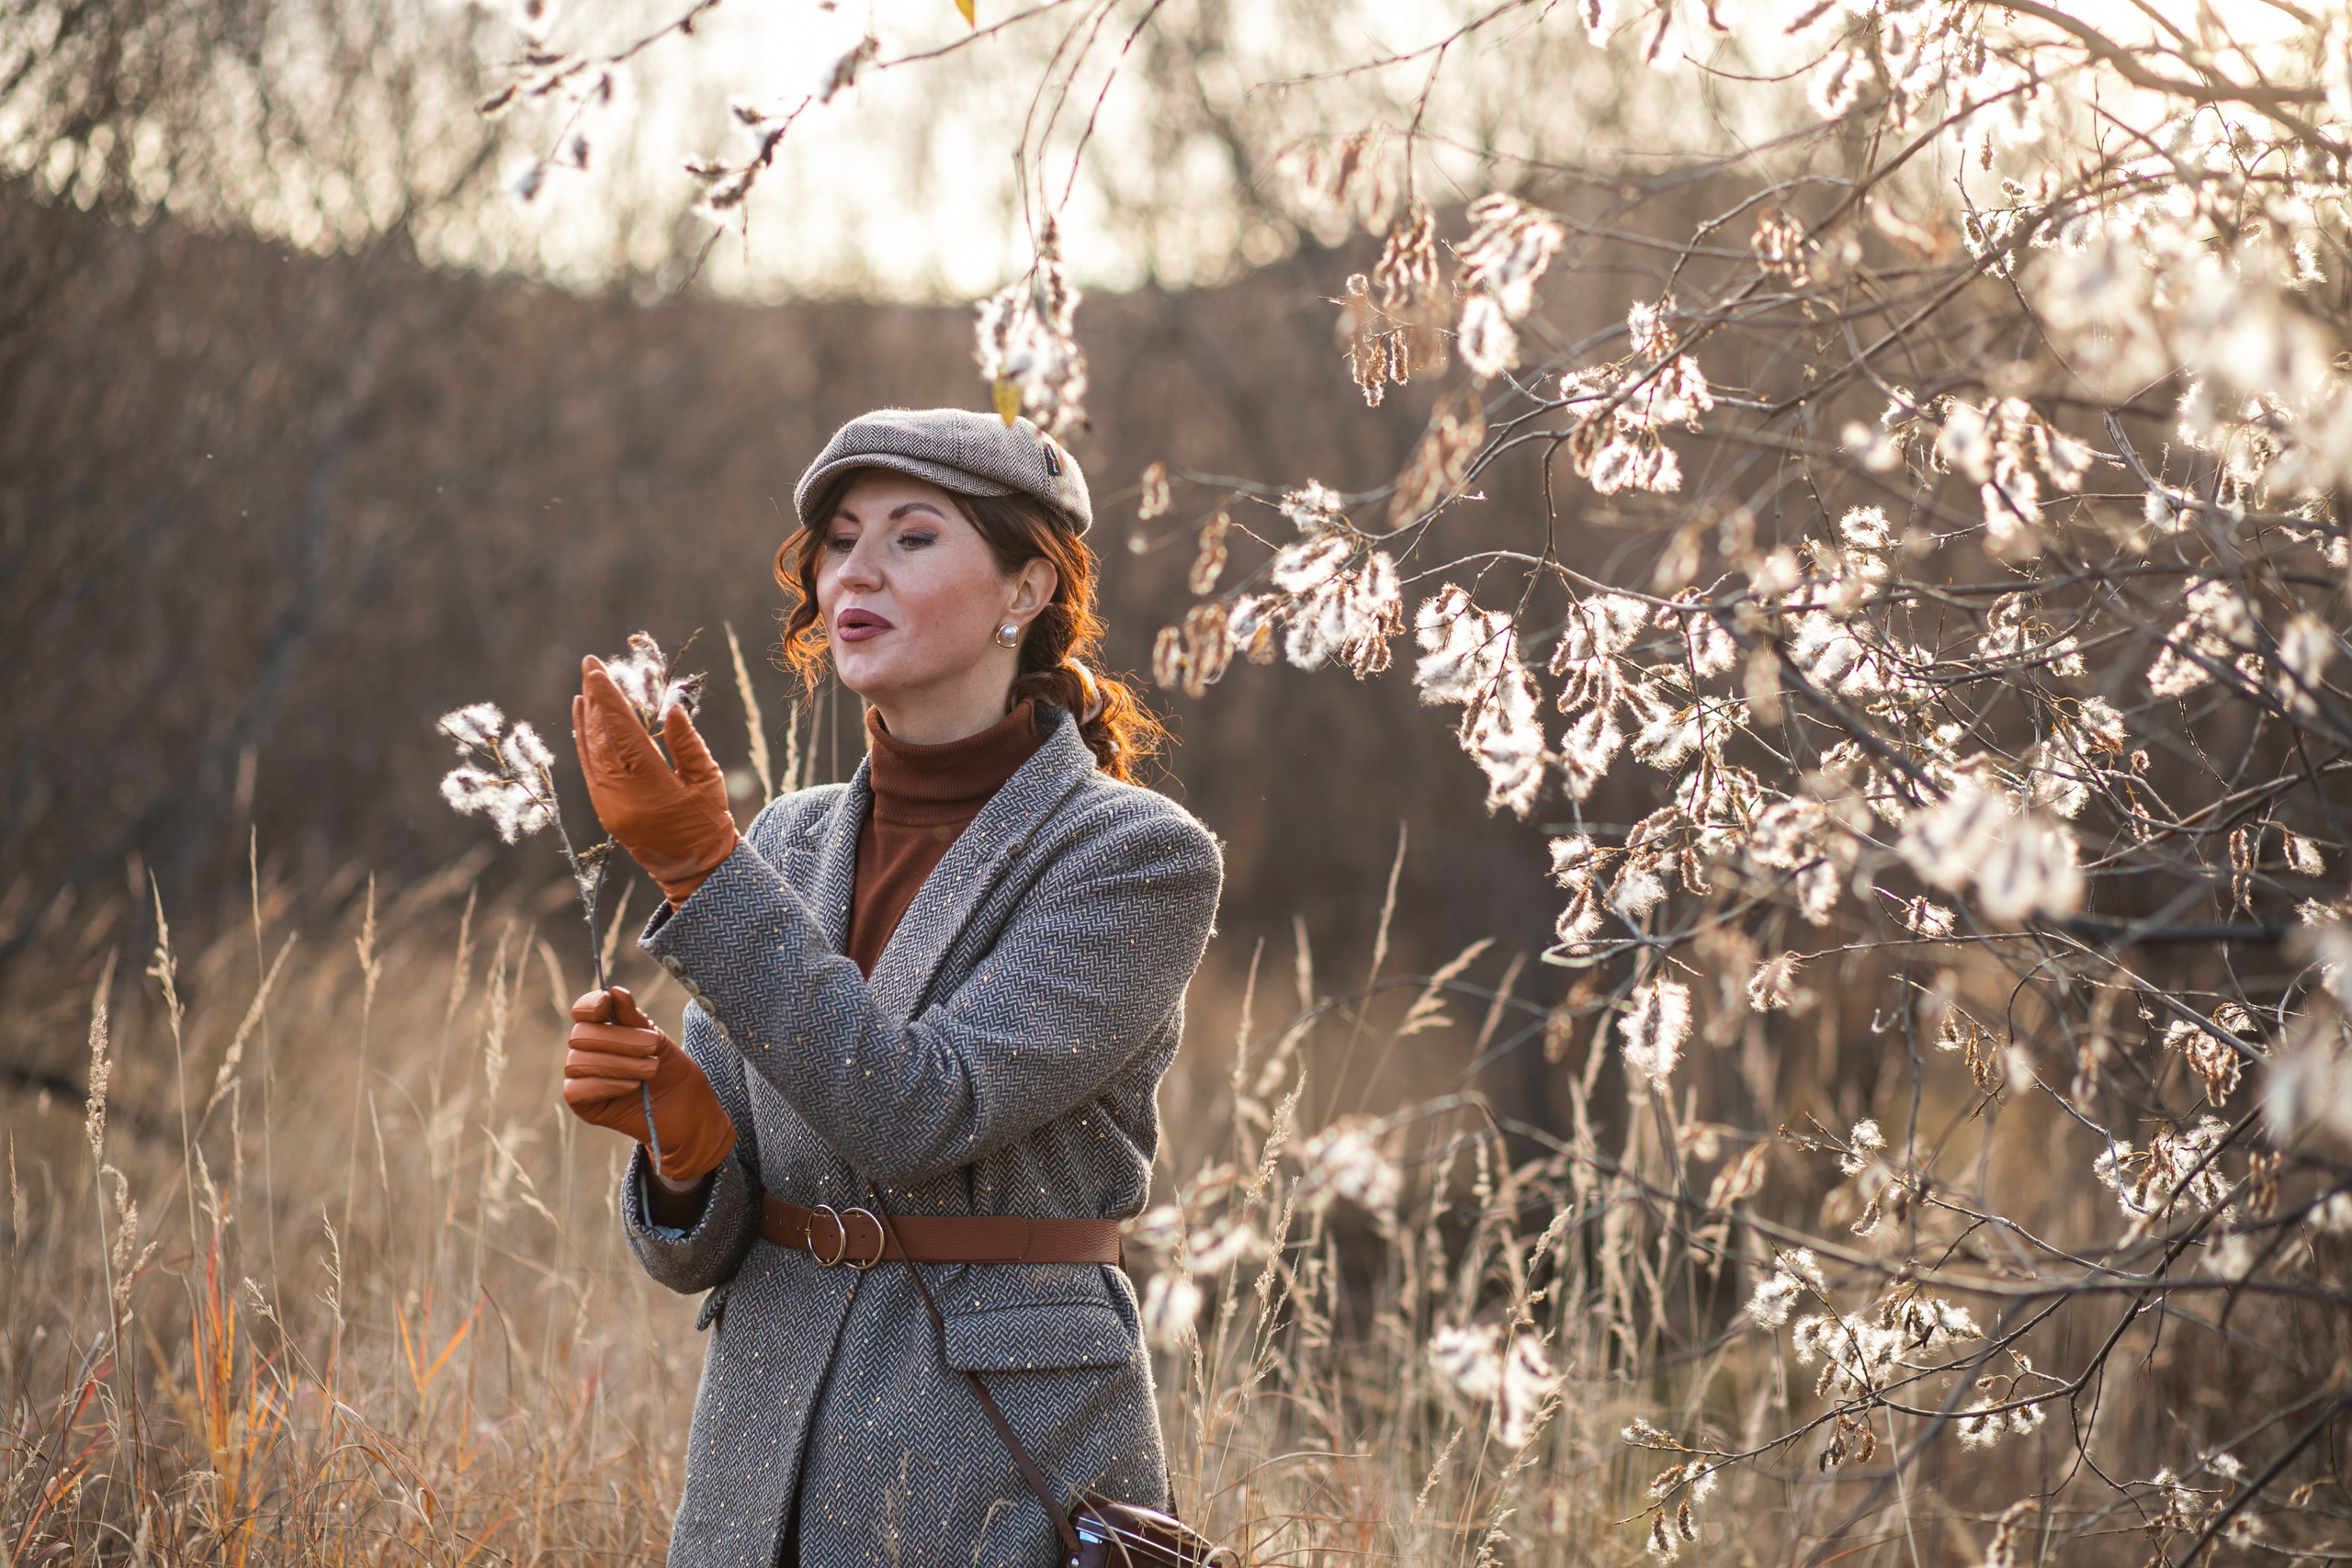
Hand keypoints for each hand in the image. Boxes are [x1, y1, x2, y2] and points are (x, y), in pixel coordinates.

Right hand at [563, 985, 738, 1184]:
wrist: (687, 1112)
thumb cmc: (672, 1072)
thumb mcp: (656, 1039)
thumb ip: (633, 1018)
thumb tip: (614, 990)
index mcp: (604, 1031)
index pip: (582, 1011)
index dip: (589, 1004)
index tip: (606, 1002)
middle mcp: (587, 1052)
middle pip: (581, 1035)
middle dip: (621, 1039)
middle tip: (652, 1048)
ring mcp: (582, 1078)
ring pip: (580, 1061)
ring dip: (621, 1063)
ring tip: (651, 1070)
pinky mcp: (583, 1105)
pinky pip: (577, 1089)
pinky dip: (607, 1084)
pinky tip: (632, 1087)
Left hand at [573, 656, 739, 903]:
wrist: (694, 869)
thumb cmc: (708, 821)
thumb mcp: (707, 780)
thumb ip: (686, 743)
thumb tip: (670, 707)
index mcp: (651, 789)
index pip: (624, 734)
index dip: (609, 700)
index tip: (597, 670)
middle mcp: (622, 798)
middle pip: (602, 739)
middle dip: (595, 700)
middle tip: (590, 666)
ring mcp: (609, 806)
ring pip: (591, 753)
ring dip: (588, 718)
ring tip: (587, 688)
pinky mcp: (604, 810)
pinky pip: (590, 768)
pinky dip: (584, 741)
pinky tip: (584, 720)